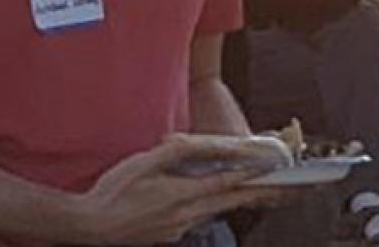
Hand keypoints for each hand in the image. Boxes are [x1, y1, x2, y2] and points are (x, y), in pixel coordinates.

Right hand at [69, 134, 285, 244]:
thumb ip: (182, 150)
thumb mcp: (148, 161)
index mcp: (184, 195)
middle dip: (264, 193)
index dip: (256, 175)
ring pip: (218, 211)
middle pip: (234, 202)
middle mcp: (188, 215)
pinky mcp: (171, 235)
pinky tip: (215, 199)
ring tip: (267, 191)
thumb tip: (207, 143)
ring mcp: (180, 228)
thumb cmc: (114, 190)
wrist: (89, 226)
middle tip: (290, 188)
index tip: (278, 168)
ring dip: (241, 200)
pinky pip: (201, 217)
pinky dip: (216, 206)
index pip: (230, 183)